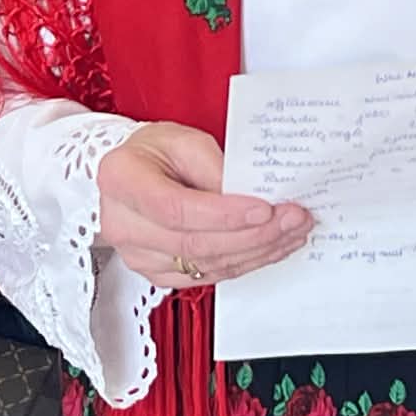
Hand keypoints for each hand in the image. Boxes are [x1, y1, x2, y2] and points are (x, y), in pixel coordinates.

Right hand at [97, 121, 312, 289]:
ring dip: (256, 252)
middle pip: (194, 243)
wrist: (132, 173)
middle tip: (292, 219)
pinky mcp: (157, 274)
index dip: (223, 214)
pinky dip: (243, 263)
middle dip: (253, 235)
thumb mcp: (183, 139)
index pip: (176, 208)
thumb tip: (253, 197)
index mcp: (122, 180)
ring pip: (205, 265)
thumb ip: (215, 167)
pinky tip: (270, 248)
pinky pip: (206, 276)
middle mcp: (123, 224)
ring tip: (292, 232)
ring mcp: (137, 255)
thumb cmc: (155, 151)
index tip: (265, 209)